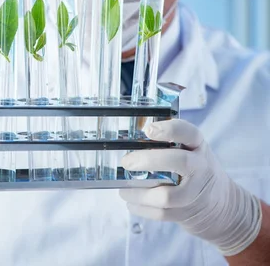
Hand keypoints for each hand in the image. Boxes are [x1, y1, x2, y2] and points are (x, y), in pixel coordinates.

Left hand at [120, 119, 262, 255]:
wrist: (220, 204)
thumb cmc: (194, 169)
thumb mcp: (189, 149)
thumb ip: (166, 141)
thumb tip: (129, 132)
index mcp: (198, 147)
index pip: (189, 132)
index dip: (169, 129)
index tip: (148, 130)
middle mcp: (200, 168)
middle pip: (179, 161)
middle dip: (149, 160)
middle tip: (126, 162)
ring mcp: (194, 193)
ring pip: (166, 196)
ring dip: (138, 193)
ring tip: (123, 189)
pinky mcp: (185, 213)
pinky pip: (160, 214)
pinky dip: (141, 208)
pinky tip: (131, 201)